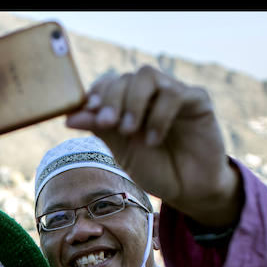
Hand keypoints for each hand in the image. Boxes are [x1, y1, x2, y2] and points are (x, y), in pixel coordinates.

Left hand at [65, 65, 240, 227]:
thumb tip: (69, 116)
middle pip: (126, 77)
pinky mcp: (197, 100)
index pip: (110, 83)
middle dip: (112, 99)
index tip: (89, 111)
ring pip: (148, 76)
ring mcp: (174, 93)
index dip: (97, 93)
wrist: (189, 190)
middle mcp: (151, 94)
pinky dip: (159, 115)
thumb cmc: (156, 170)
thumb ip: (101, 130)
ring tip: (129, 131)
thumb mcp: (123, 151)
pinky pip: (175, 93)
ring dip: (133, 102)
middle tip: (107, 123)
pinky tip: (154, 139)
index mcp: (131, 103)